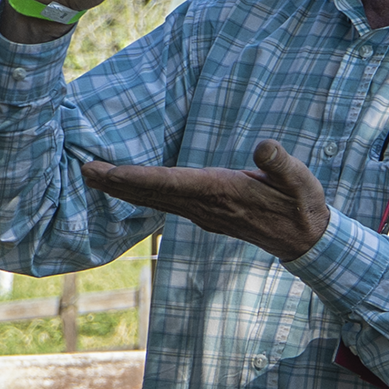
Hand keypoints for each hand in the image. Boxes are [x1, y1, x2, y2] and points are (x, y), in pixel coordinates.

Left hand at [81, 141, 329, 261]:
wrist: (305, 240)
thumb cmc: (303, 206)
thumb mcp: (302, 182)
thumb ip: (282, 165)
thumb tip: (263, 147)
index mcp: (223, 193)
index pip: (172, 184)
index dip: (138, 178)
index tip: (109, 172)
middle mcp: (206, 206)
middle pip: (152, 195)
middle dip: (116, 184)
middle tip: (83, 171)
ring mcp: (203, 214)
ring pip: (153, 202)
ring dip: (122, 190)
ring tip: (93, 177)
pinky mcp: (205, 214)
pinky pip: (163, 204)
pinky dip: (139, 195)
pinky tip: (126, 189)